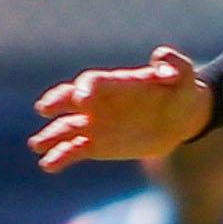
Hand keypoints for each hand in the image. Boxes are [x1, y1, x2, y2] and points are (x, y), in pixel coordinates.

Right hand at [29, 46, 213, 172]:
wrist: (181, 118)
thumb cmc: (181, 90)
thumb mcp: (185, 75)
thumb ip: (174, 63)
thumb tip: (162, 58)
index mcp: (114, 83)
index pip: (93, 82)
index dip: (86, 88)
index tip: (82, 99)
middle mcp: (98, 102)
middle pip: (69, 99)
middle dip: (56, 102)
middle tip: (45, 109)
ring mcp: (95, 124)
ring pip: (66, 128)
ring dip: (51, 135)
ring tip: (37, 145)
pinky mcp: (97, 145)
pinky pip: (74, 150)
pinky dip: (61, 157)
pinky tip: (48, 165)